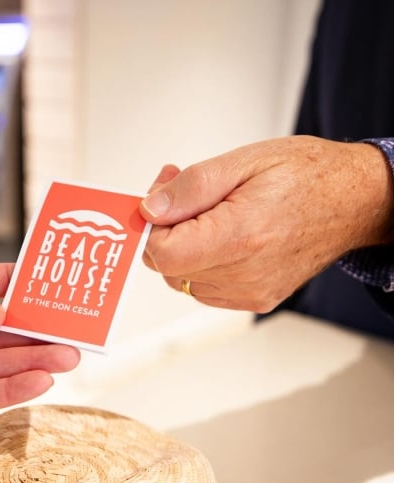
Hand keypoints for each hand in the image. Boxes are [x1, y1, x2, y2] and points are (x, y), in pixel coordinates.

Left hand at [139, 136, 393, 310]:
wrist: (355, 201)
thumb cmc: (306, 175)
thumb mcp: (242, 162)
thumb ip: (190, 189)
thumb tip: (149, 209)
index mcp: (240, 236)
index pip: (162, 253)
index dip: (151, 227)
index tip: (161, 201)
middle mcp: (245, 274)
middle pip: (169, 267)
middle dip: (165, 231)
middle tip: (182, 194)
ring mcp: (251, 292)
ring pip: (183, 279)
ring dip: (184, 247)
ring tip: (208, 211)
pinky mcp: (256, 299)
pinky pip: (206, 288)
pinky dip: (202, 263)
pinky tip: (222, 235)